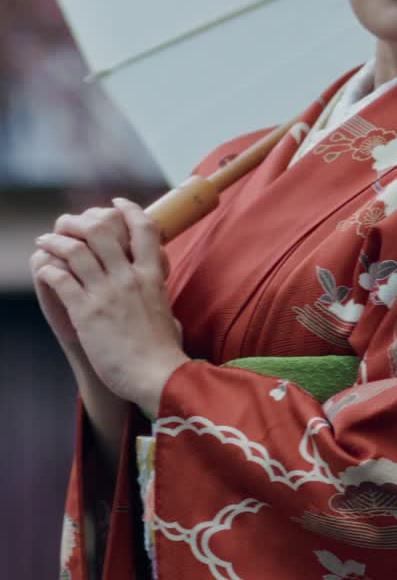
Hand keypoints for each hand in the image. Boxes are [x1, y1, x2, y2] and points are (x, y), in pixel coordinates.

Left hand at [32, 198, 187, 416]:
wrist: (157, 375)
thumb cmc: (165, 352)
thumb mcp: (170, 315)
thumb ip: (162, 304)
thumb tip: (167, 309)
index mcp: (152, 275)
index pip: (143, 228)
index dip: (128, 209)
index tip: (115, 204)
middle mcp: (129, 277)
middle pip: (102, 230)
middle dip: (80, 220)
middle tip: (67, 222)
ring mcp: (107, 293)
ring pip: (76, 250)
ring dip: (56, 241)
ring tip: (45, 240)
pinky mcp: (86, 312)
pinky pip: (61, 279)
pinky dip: (48, 269)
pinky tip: (43, 270)